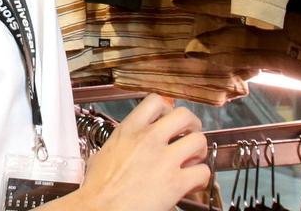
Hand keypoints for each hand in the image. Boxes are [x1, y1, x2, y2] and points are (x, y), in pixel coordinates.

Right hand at [74, 95, 209, 210]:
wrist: (100, 209)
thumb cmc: (97, 189)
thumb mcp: (101, 156)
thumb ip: (117, 146)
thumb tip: (119, 149)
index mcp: (129, 130)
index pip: (155, 101)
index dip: (167, 108)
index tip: (168, 118)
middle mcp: (148, 139)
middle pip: (183, 115)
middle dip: (191, 125)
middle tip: (188, 135)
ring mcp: (164, 159)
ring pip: (199, 140)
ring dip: (199, 150)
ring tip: (192, 160)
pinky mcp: (176, 182)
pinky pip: (203, 172)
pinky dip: (201, 178)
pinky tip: (192, 183)